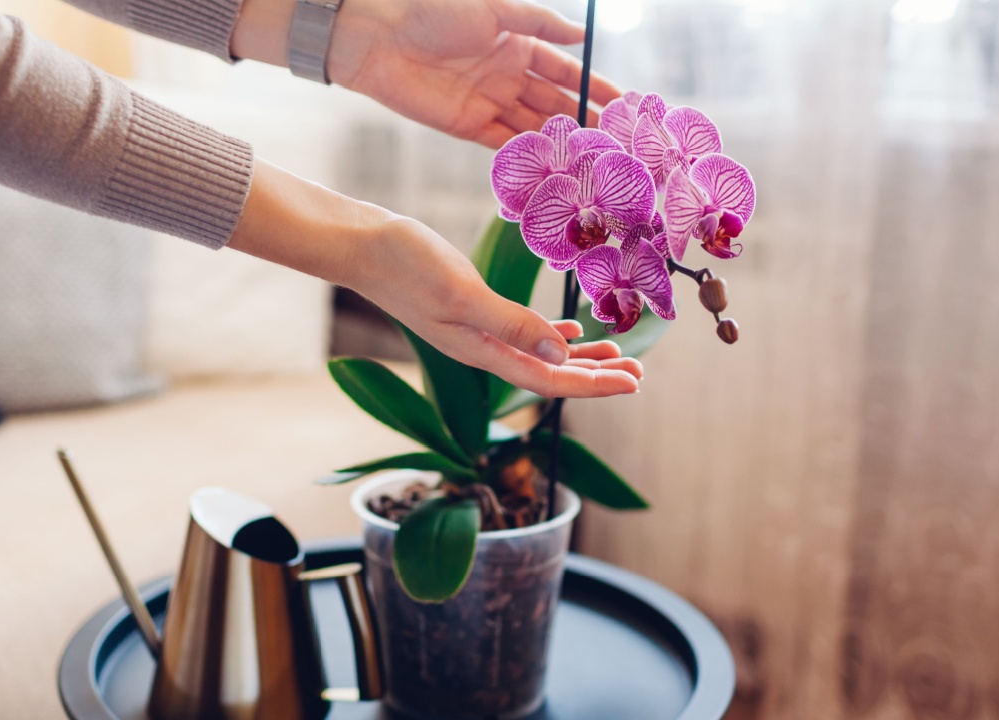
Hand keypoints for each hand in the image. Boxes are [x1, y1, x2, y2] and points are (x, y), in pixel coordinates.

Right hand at [229, 161, 640, 398]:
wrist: (360, 243)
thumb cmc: (404, 265)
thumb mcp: (462, 294)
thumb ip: (512, 326)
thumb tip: (562, 357)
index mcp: (482, 352)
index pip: (548, 382)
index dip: (593, 385)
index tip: (634, 383)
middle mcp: (482, 349)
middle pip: (549, 375)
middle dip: (595, 377)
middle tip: (639, 375)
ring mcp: (475, 330)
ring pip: (538, 354)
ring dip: (578, 359)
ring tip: (617, 356)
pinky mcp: (469, 307)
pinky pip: (521, 332)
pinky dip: (550, 336)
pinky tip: (569, 333)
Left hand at [328, 0, 620, 147]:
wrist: (379, 37)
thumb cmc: (436, 10)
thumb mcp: (496, 9)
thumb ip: (540, 23)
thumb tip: (583, 36)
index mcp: (519, 44)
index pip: (566, 71)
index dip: (594, 87)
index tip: (624, 105)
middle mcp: (508, 76)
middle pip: (554, 103)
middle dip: (585, 120)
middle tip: (616, 143)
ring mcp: (489, 103)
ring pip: (534, 127)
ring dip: (561, 143)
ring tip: (592, 161)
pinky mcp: (467, 126)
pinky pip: (503, 143)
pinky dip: (527, 154)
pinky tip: (552, 167)